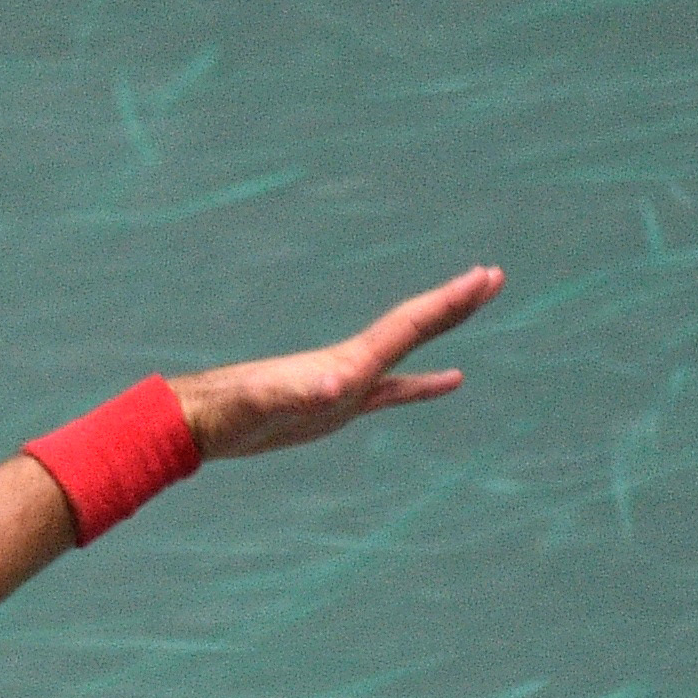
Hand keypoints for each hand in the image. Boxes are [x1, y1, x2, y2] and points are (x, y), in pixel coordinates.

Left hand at [170, 265, 502, 461]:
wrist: (203, 421)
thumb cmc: (230, 412)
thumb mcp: (266, 403)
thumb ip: (299, 392)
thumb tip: (337, 386)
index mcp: (347, 362)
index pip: (408, 325)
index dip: (448, 302)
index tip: (483, 277)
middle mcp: (353, 364)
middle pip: (415, 326)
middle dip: (456, 303)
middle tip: (494, 275)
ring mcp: (349, 383)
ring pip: (410, 352)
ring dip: (444, 329)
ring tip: (476, 305)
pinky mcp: (339, 407)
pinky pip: (394, 392)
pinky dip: (424, 386)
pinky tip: (450, 380)